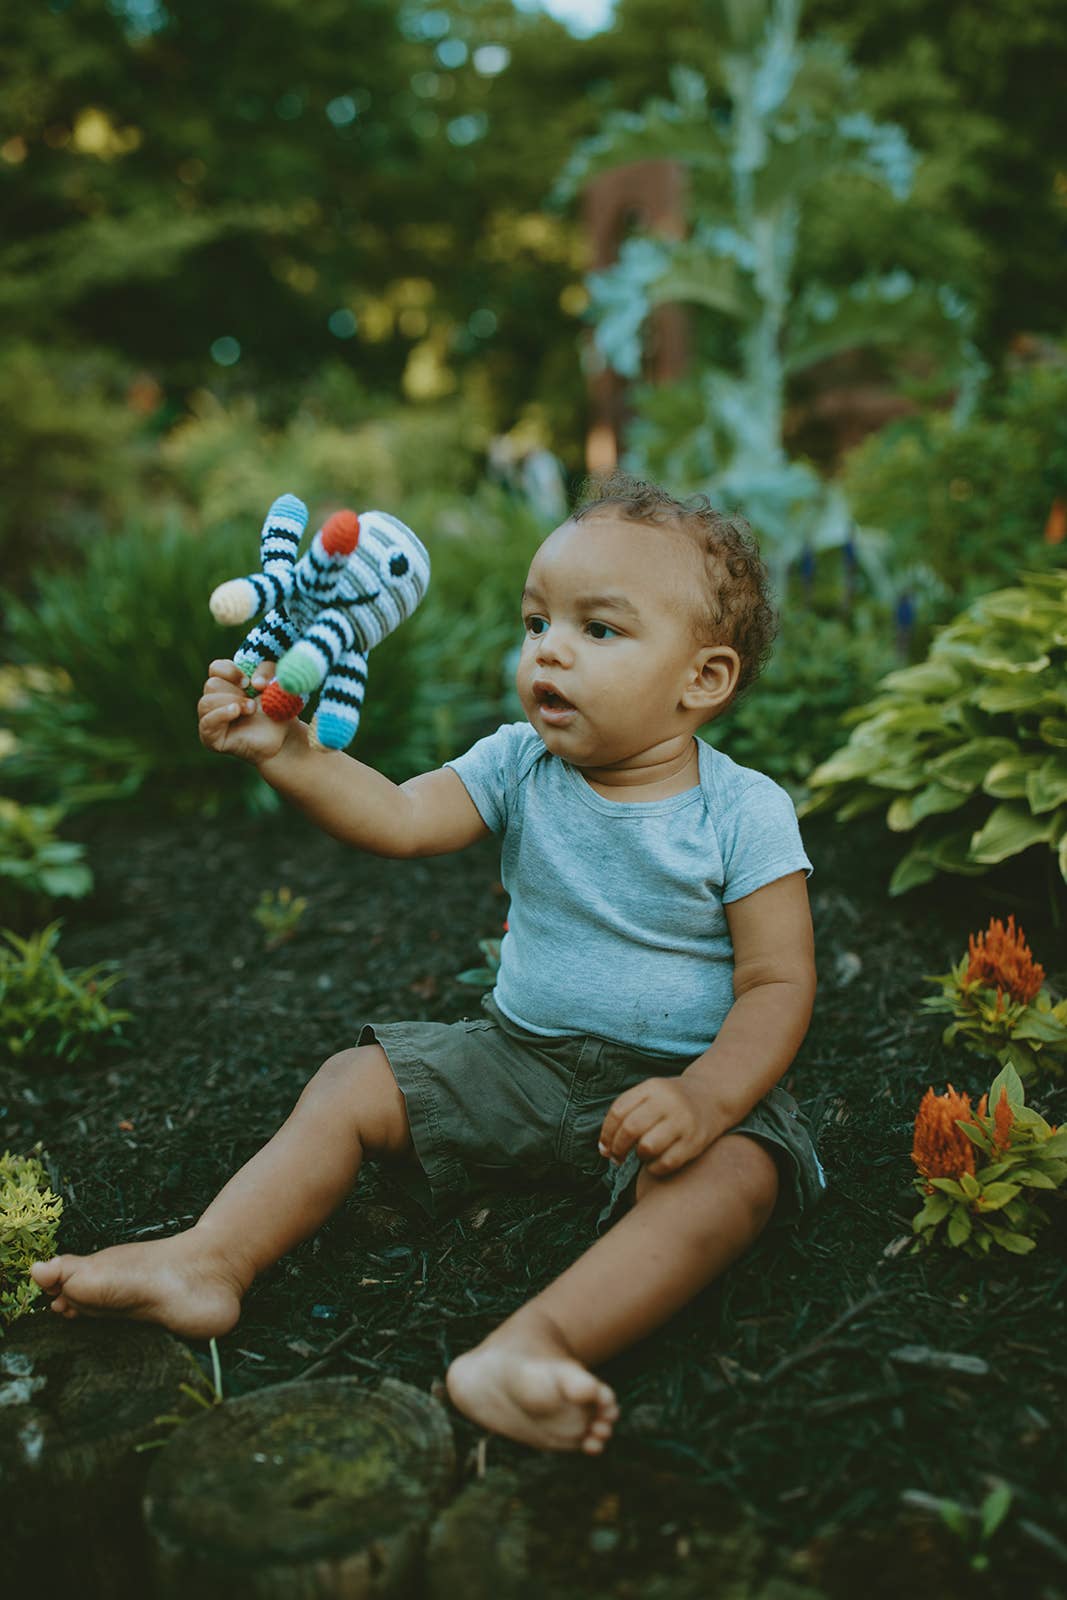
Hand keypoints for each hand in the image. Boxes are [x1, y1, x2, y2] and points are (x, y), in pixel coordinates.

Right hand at [198, 658, 290, 764]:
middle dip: (235, 690)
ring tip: (251, 709)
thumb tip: (255, 682)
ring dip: (232, 702)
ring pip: (206, 702)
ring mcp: (211, 719)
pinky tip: (236, 712)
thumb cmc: (276, 710)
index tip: (248, 682)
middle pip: (212, 684)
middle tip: (253, 701)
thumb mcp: (275, 682)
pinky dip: (221, 714)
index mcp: (226, 684)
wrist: (283, 737)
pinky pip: (206, 723)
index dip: (230, 671)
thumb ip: (267, 671)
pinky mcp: (211, 738)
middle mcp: (214, 701)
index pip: (215, 669)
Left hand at [597, 1076, 719, 1177]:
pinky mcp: (695, 1142)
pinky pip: (666, 1163)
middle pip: (631, 1128)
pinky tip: (655, 1163)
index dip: (606, 1133)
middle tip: (617, 1158)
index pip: (618, 1111)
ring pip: (648, 1146)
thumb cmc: (672, 1101)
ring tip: (641, 1155)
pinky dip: (655, 1168)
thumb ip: (628, 1112)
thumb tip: (605, 1148)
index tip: (604, 1147)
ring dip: (638, 1156)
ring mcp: (684, 1121)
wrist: (713, 1097)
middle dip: (618, 1147)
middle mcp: (668, 1102)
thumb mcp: (652, 1093)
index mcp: (653, 1087)